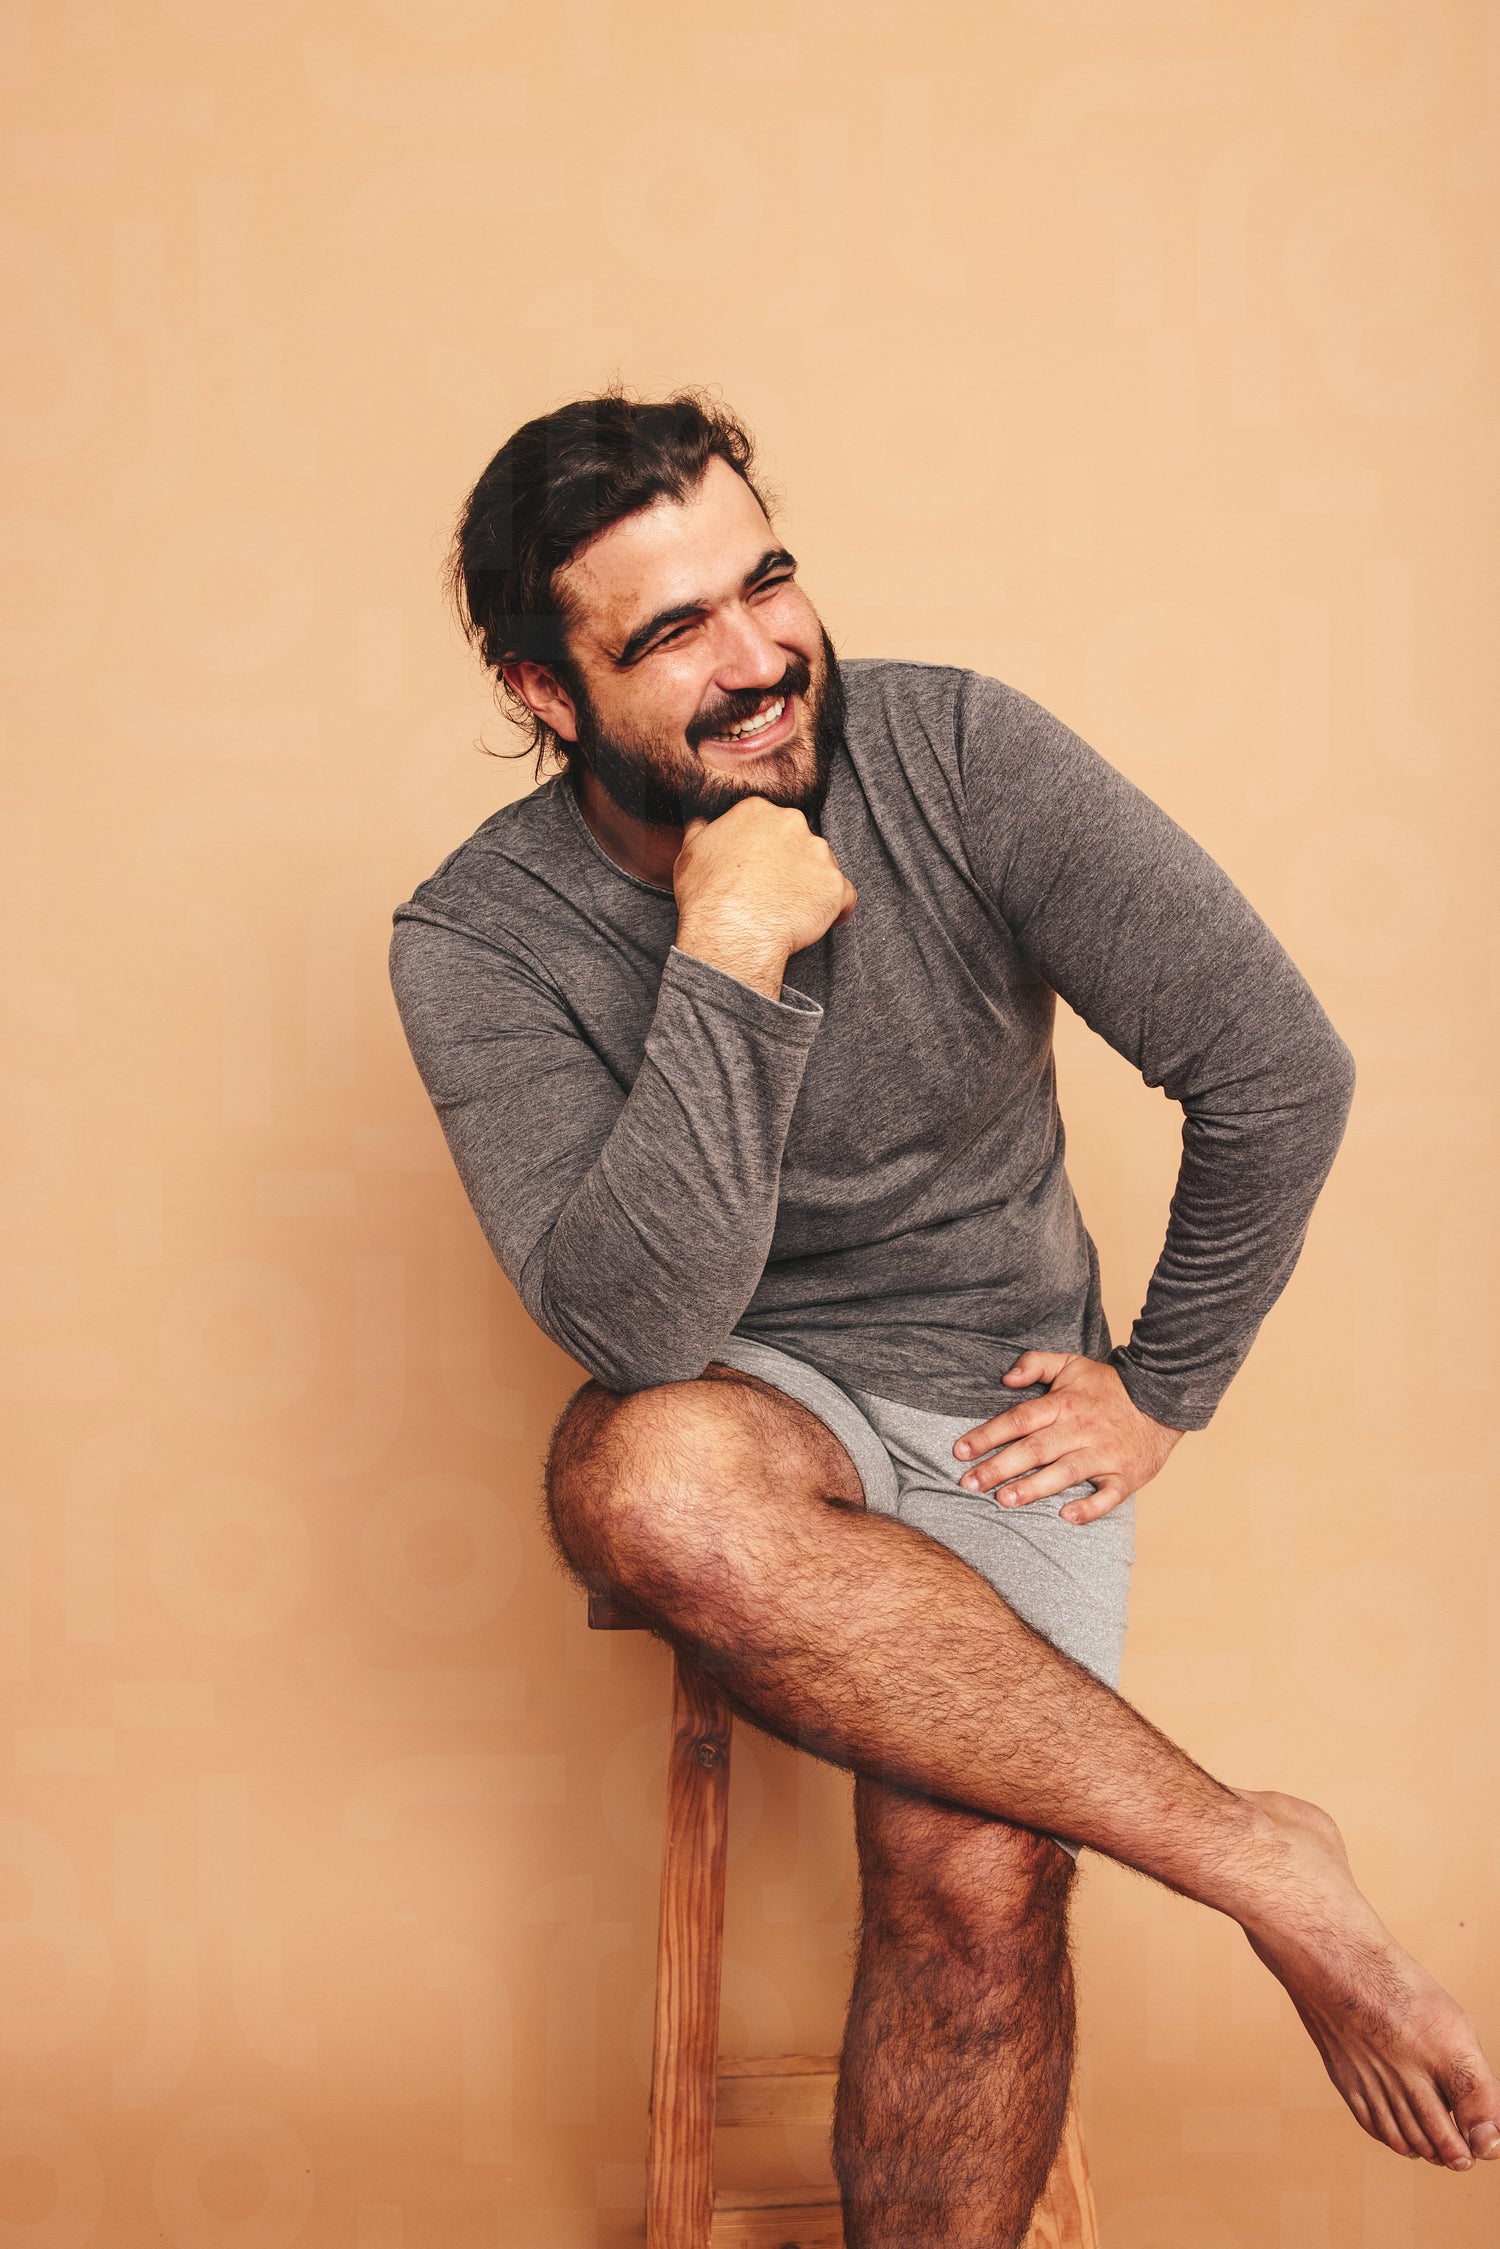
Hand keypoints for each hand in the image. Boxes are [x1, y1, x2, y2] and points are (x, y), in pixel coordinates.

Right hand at [673, 799, 856, 999]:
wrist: (731, 932)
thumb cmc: (707, 895)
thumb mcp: (690, 852)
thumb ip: (703, 828)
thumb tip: (703, 819)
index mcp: (758, 810)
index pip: (770, 822)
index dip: (765, 848)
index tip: (759, 868)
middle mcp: (793, 824)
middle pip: (799, 841)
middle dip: (791, 863)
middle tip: (773, 891)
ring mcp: (819, 854)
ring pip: (823, 865)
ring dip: (812, 884)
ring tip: (790, 910)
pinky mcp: (836, 886)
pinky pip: (845, 896)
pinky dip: (837, 908)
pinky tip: (820, 921)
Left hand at [951, 1350, 1183, 1524]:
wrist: (1162, 1400)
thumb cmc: (1108, 1387)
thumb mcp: (1071, 1364)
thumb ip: (1036, 1364)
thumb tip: (1005, 1378)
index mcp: (1064, 1404)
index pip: (1018, 1419)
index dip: (987, 1434)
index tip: (960, 1450)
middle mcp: (1081, 1430)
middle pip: (1034, 1449)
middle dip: (998, 1467)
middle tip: (969, 1483)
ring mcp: (1104, 1455)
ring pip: (1064, 1473)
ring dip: (1033, 1488)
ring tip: (1004, 1500)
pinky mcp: (1125, 1476)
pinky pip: (1107, 1496)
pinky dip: (1089, 1508)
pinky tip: (1065, 1516)